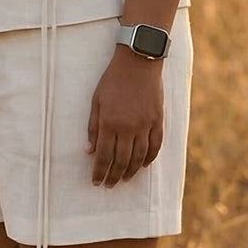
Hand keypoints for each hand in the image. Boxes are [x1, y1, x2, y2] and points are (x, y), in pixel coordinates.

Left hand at [86, 48, 163, 186]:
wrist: (138, 62)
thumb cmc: (113, 80)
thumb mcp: (96, 101)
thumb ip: (93, 127)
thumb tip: (90, 151)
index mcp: (110, 123)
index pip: (104, 156)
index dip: (100, 172)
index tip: (96, 182)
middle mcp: (128, 127)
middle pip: (121, 160)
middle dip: (114, 176)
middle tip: (110, 185)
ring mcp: (145, 124)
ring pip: (139, 157)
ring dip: (131, 171)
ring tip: (125, 179)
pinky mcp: (158, 120)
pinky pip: (156, 145)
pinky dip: (150, 158)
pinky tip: (143, 165)